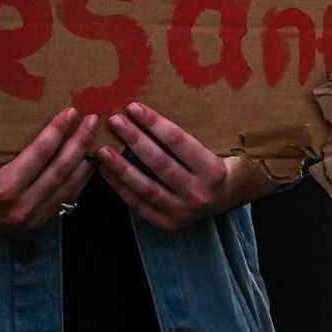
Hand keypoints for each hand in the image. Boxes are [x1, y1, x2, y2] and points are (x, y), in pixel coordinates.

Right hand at [0, 106, 98, 236]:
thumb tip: (18, 112)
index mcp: (3, 190)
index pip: (41, 154)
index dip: (58, 130)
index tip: (71, 111)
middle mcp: (21, 207)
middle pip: (61, 169)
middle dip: (79, 141)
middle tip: (93, 119)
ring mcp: (29, 219)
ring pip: (68, 186)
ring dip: (84, 160)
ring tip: (96, 138)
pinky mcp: (33, 224)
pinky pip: (64, 199)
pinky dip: (78, 180)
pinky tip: (86, 164)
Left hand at [96, 102, 253, 230]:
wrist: (228, 197)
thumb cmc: (218, 163)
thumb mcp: (215, 147)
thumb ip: (187, 137)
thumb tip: (147, 113)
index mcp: (213, 170)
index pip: (178, 141)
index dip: (154, 123)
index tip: (134, 107)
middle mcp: (199, 193)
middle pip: (160, 163)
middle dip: (134, 139)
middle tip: (115, 121)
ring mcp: (183, 211)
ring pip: (145, 187)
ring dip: (121, 167)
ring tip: (103, 149)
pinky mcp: (168, 223)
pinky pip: (138, 204)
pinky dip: (120, 187)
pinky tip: (106, 171)